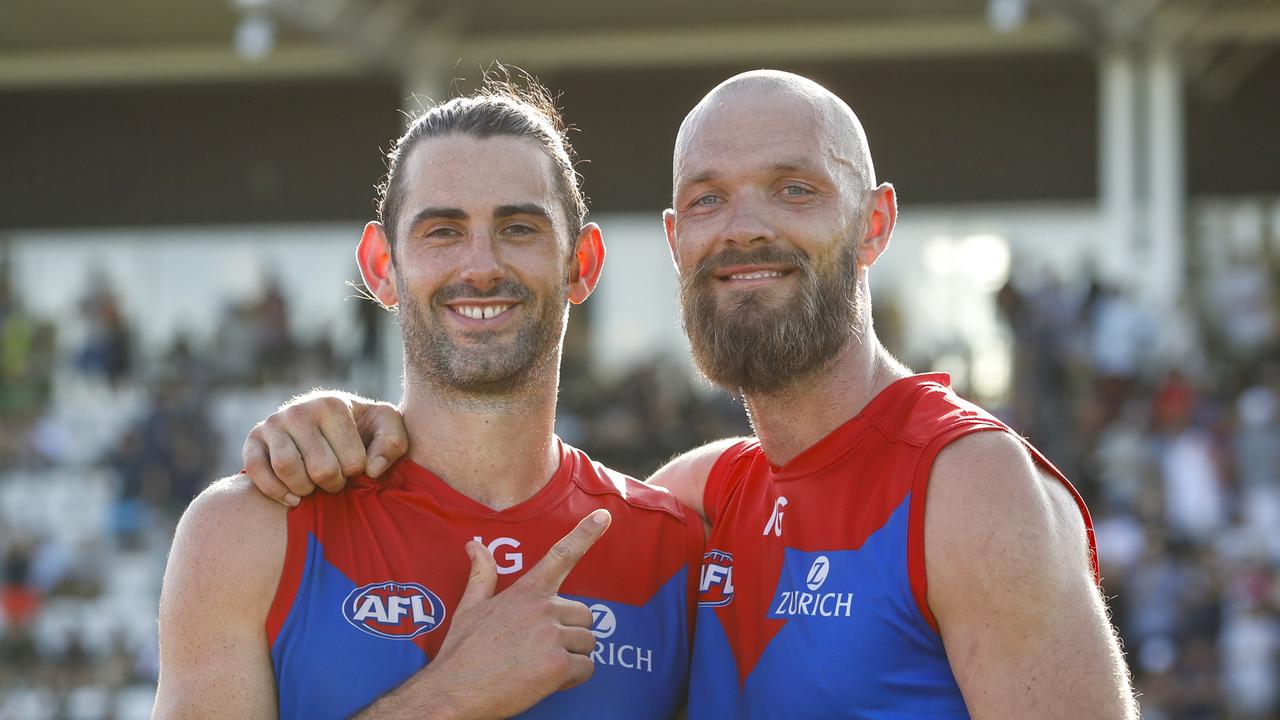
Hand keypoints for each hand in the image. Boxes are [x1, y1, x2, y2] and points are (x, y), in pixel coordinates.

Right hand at [242, 390, 408, 506]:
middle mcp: (299, 410)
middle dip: (333, 484)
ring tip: (315, 487)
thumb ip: (393, 441)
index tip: (356, 467)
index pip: (352, 461)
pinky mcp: (252, 440)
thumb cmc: (360, 427)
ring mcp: (272, 424)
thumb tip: (373, 470)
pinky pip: (256, 471)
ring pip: (286, 468)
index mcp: (332, 405)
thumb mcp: (385, 425)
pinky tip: (293, 498)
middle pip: (320, 468)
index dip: (357, 473)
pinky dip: (274, 491)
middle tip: (336, 480)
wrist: (324, 420)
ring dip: (305, 489)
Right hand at [410, 509, 612, 718]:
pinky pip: (586, 668)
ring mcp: (552, 636)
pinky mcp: (558, 665)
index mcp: (526, 592)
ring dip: (573, 656)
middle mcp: (543, 608)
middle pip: (584, 615)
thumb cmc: (462, 651)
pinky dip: (573, 678)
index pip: (561, 556)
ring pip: (588, 643)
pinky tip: (549, 681)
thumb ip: (482, 575)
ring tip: (542, 665)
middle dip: (570, 633)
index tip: (605, 515)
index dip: (585, 534)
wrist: (453, 691)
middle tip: (542, 649)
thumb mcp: (468, 607)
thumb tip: (474, 546)